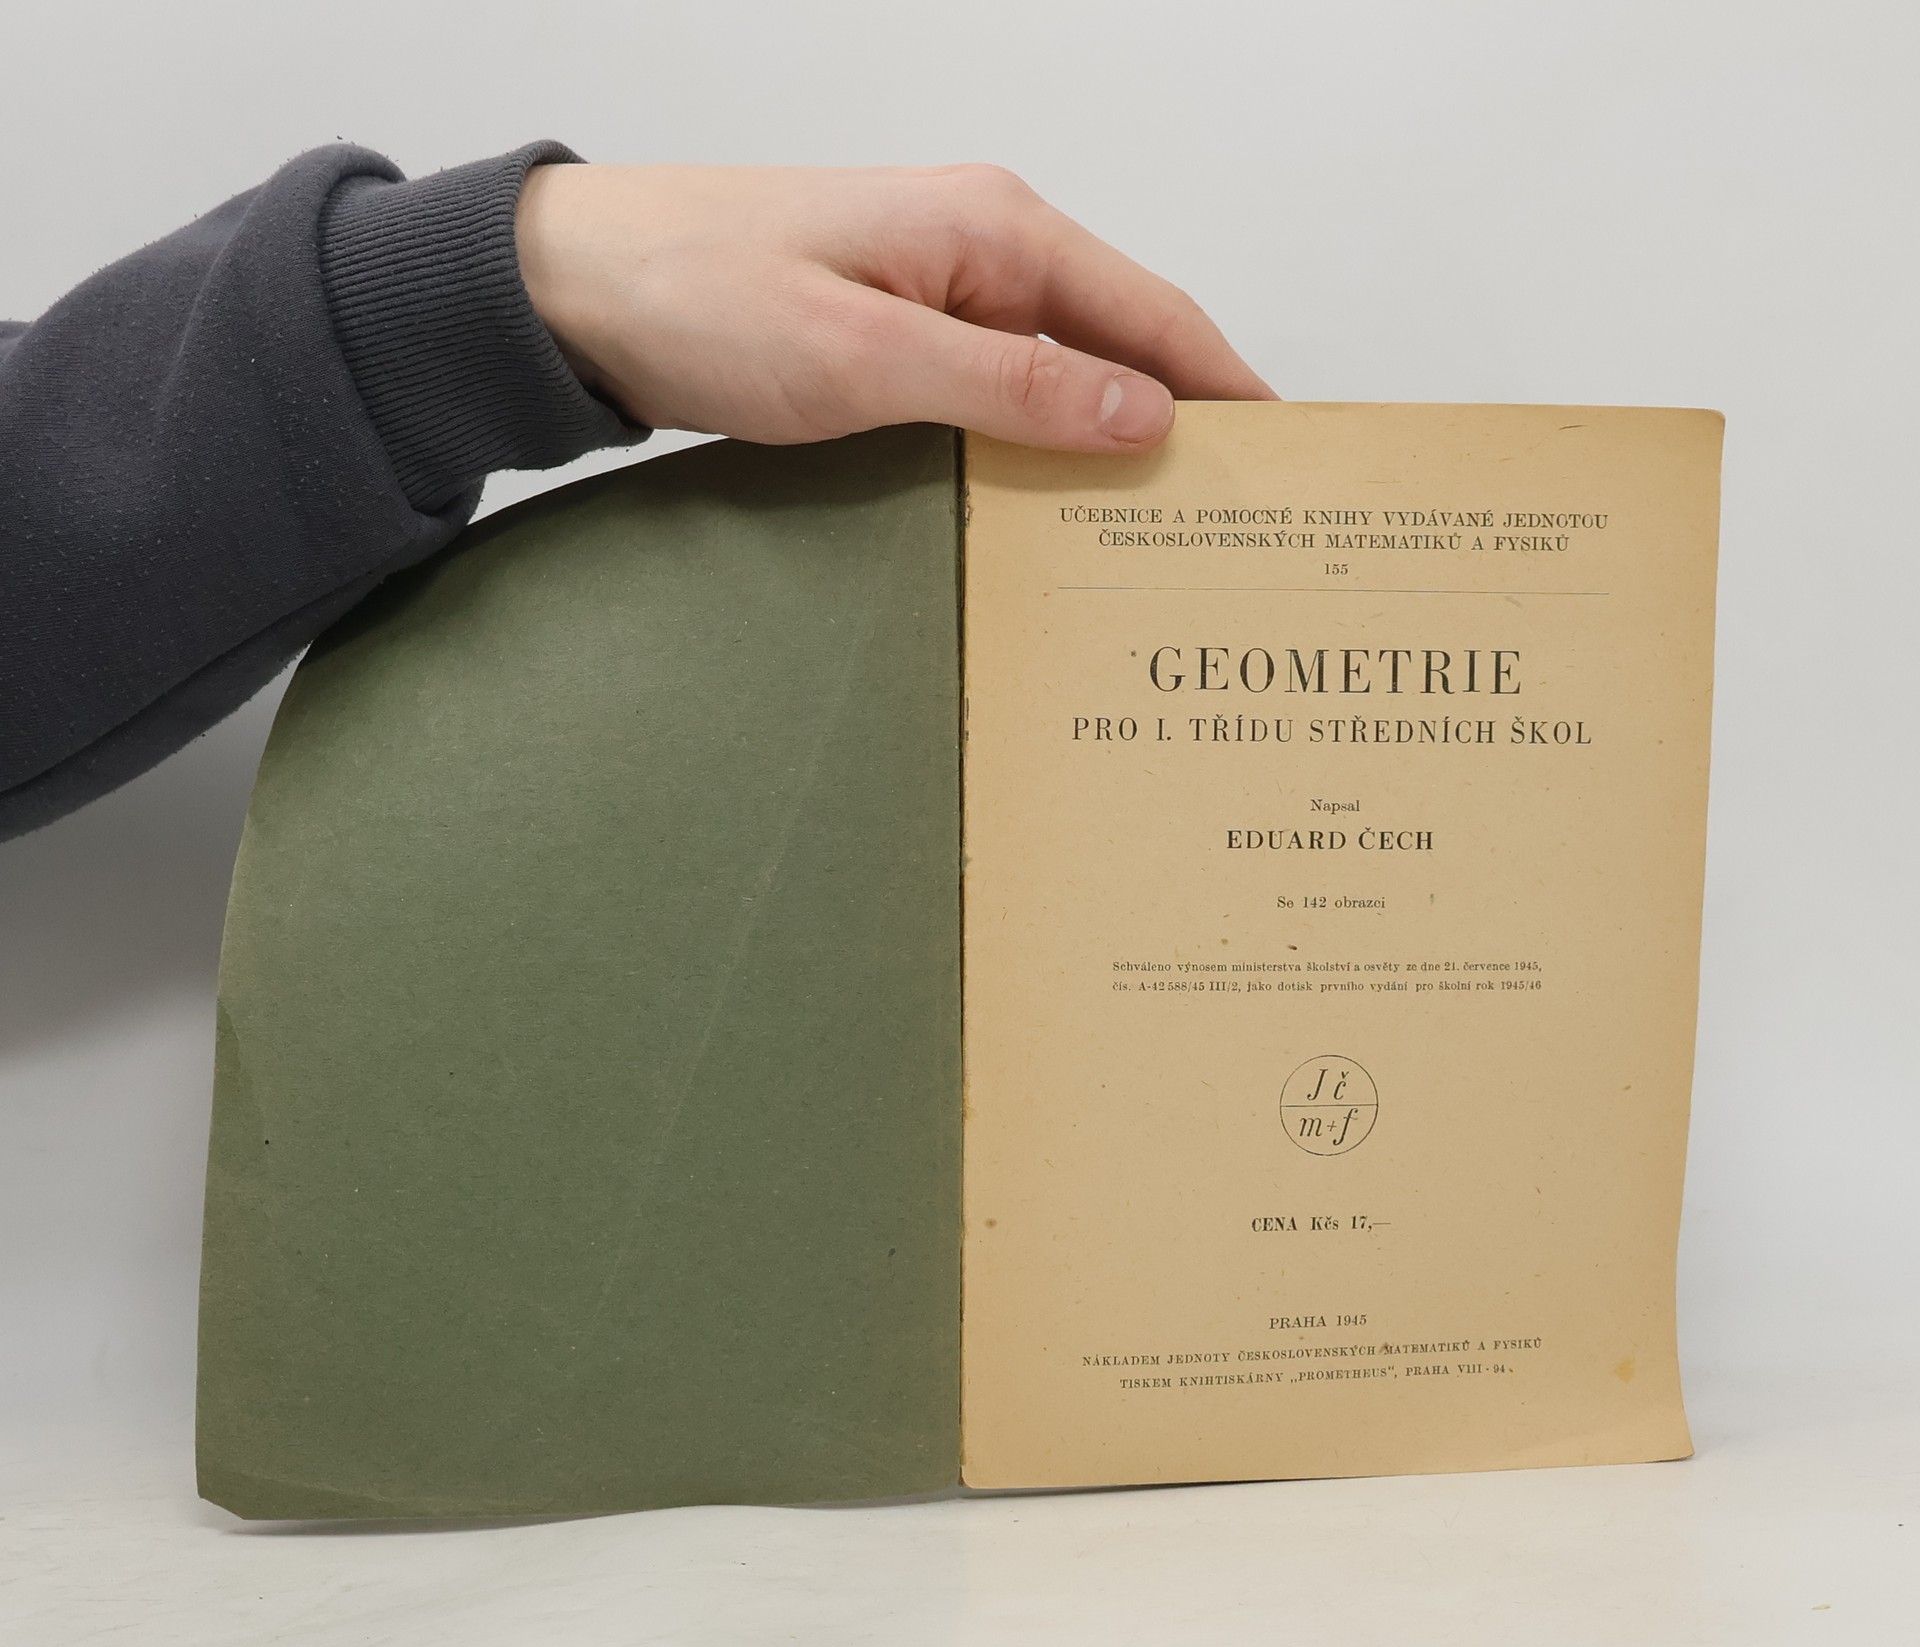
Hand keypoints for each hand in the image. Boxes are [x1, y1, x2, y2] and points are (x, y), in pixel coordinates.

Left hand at [514, 163, 1275, 451]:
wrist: (575, 289)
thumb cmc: (702, 295)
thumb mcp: (866, 356)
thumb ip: (1009, 388)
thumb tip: (1140, 416)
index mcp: (994, 231)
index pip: (1151, 314)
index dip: (1227, 386)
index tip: (1286, 457)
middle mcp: (980, 250)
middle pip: (1119, 341)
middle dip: (1182, 423)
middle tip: (1232, 519)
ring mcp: (938, 291)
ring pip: (1062, 372)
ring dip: (1111, 441)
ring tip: (1161, 528)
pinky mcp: (898, 334)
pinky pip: (1002, 390)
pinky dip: (1042, 442)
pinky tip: (1056, 501)